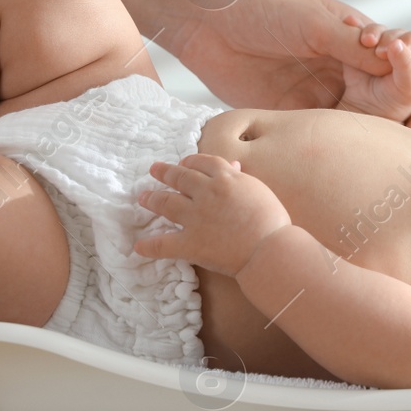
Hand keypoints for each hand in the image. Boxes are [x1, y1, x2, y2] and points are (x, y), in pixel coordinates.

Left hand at [134, 154, 291, 275]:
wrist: (268, 248)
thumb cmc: (272, 220)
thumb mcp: (258, 190)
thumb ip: (241, 178)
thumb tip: (232, 165)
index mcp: (225, 177)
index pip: (202, 162)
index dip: (190, 162)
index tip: (184, 163)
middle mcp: (206, 193)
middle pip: (179, 177)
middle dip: (165, 172)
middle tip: (154, 170)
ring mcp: (195, 217)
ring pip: (166, 203)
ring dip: (152, 199)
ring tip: (143, 197)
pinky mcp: (190, 243)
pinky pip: (164, 243)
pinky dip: (149, 246)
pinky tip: (138, 247)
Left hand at [163, 0, 410, 131]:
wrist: (204, 21)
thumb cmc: (262, 8)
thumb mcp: (312, 23)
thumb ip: (351, 46)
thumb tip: (396, 63)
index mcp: (357, 38)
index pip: (403, 58)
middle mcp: (346, 68)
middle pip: (391, 94)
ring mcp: (323, 94)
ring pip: (365, 121)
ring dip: (386, 135)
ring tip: (405, 151)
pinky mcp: (297, 118)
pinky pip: (328, 137)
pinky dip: (348, 149)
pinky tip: (361, 163)